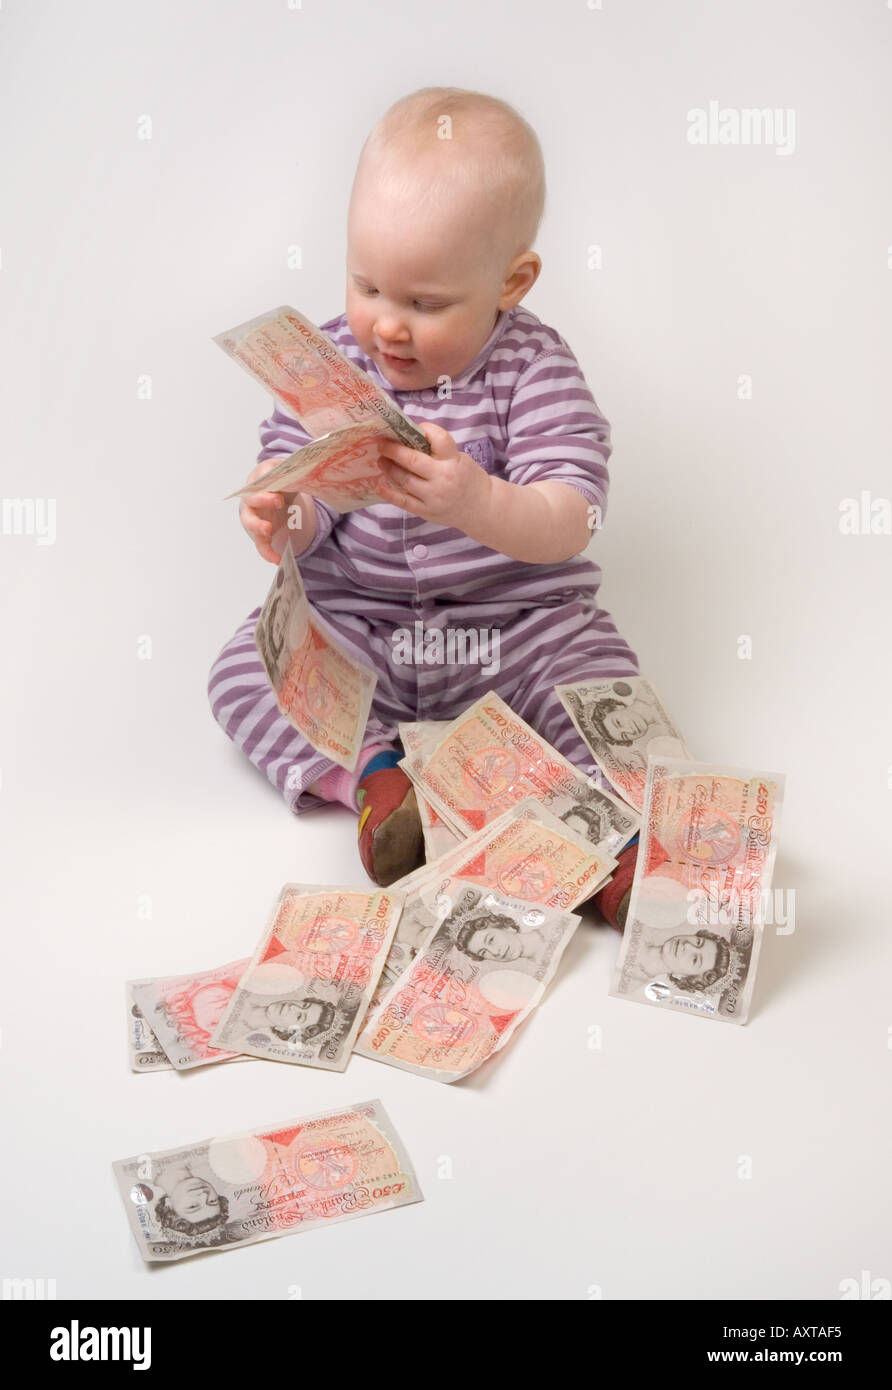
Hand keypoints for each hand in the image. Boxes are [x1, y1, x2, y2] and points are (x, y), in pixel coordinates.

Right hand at [239, 457, 290, 562]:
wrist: (278, 487)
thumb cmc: (280, 477)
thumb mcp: (286, 470)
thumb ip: (291, 473)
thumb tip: (302, 475)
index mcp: (258, 481)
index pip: (258, 484)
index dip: (266, 491)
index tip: (279, 497)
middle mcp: (252, 498)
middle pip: (250, 502)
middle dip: (261, 504)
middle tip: (276, 506)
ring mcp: (254, 516)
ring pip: (250, 524)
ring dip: (258, 528)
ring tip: (268, 532)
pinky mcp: (260, 532)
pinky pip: (260, 544)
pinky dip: (267, 552)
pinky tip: (278, 559)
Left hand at [376, 422, 491, 532]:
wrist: (482, 507)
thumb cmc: (468, 478)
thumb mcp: (459, 458)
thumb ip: (438, 451)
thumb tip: (409, 439)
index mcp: (454, 460)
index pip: (437, 438)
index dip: (423, 429)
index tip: (409, 428)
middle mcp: (443, 478)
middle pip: (412, 460)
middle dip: (393, 449)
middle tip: (382, 444)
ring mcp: (433, 497)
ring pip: (404, 480)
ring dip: (389, 468)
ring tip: (381, 460)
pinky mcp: (426, 511)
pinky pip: (403, 502)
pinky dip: (388, 493)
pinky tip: (378, 485)